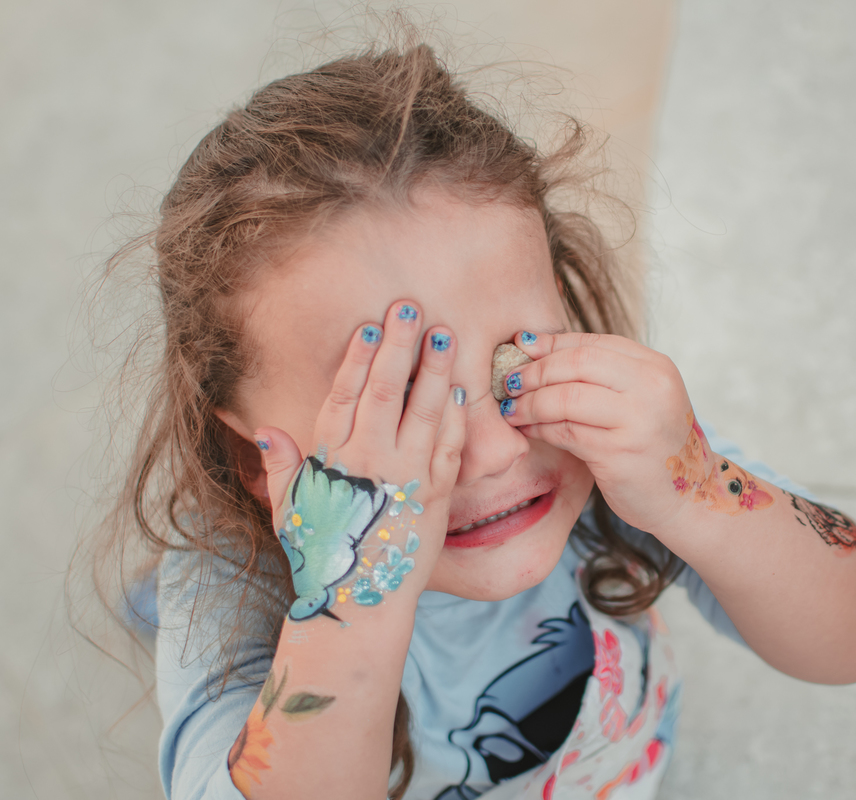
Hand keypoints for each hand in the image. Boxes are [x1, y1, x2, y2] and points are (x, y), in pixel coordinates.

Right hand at [252, 300, 465, 621]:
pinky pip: (450, 447)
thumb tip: (264, 429)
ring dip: (435, 370)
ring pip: (424, 411)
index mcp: (332, 458)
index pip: (345, 395)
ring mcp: (406, 476)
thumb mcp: (291, 508)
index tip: (371, 325)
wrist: (360, 601)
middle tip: (411, 308)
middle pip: (386, 390)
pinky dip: (457, 415)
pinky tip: (461, 387)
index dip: (359, 357)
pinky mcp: (436, 494)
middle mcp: (370, 461)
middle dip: (399, 346)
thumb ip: (282, 465)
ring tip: (445, 335)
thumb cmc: (322, 553)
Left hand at [496, 330, 696, 533]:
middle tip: (509, 382)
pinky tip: (529, 429)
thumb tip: (533, 346)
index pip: (592, 343)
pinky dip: (540, 428)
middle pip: (576, 364)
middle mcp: (651, 388)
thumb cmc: (655, 444)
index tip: (520, 350)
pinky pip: (566, 432)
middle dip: (535, 372)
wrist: (689, 497)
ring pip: (566, 398)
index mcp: (656, 367)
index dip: (550, 345)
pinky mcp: (619, 454)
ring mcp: (638, 421)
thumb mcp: (641, 398)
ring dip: (530, 403)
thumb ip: (601, 374)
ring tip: (512, 409)